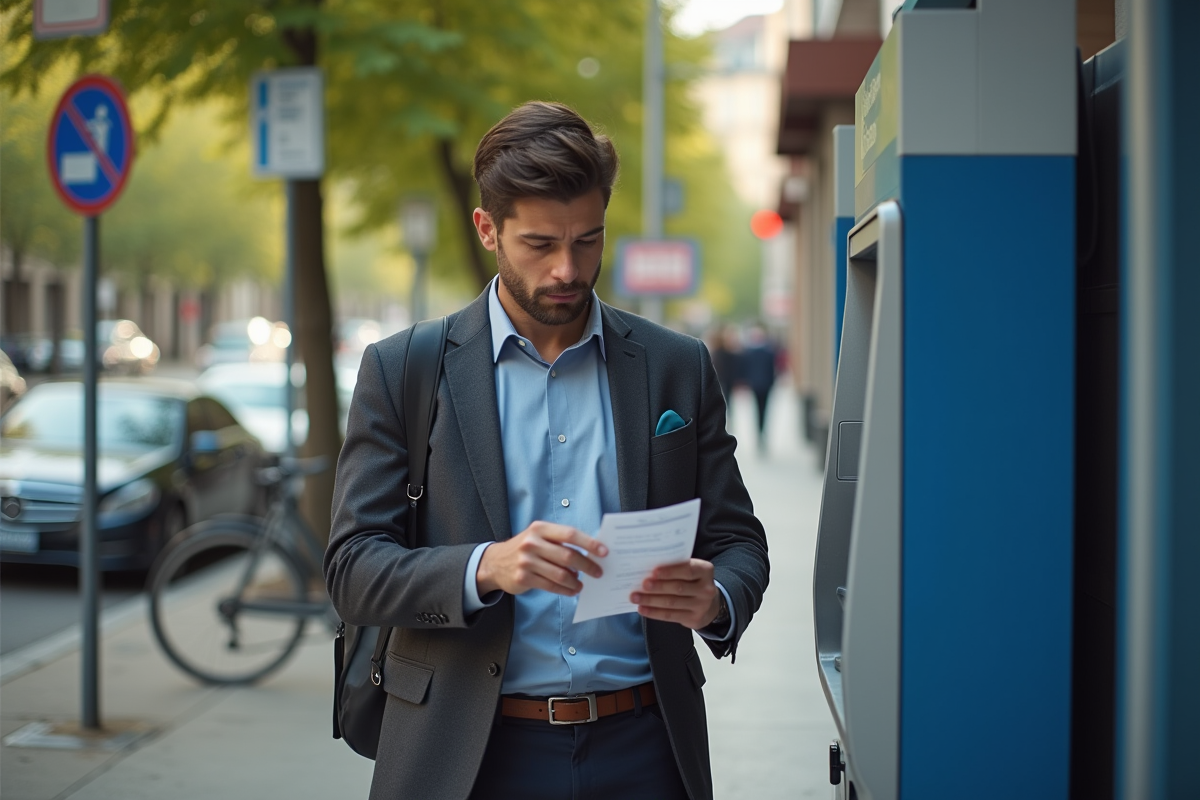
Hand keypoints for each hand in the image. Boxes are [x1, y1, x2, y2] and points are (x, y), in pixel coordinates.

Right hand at [476, 521, 606, 596]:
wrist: (495, 562)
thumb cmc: (526, 548)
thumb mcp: (539, 536)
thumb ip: (560, 541)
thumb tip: (589, 553)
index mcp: (540, 528)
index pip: (570, 534)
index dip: (589, 543)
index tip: (604, 551)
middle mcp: (533, 542)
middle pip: (568, 555)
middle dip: (587, 565)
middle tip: (598, 572)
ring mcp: (527, 561)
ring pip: (561, 573)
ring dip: (576, 581)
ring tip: (582, 585)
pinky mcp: (524, 577)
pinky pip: (551, 585)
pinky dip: (565, 589)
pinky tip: (571, 590)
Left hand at [630, 559, 720, 630]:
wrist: (709, 604)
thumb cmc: (692, 581)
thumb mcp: (690, 570)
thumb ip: (676, 567)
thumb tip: (648, 569)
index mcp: (705, 571)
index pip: (688, 570)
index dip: (670, 571)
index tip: (654, 572)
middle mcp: (706, 589)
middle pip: (678, 588)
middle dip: (658, 587)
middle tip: (642, 585)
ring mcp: (701, 606)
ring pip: (672, 603)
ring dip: (651, 600)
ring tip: (635, 597)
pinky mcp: (694, 619)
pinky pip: (670, 616)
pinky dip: (654, 612)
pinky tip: (642, 609)